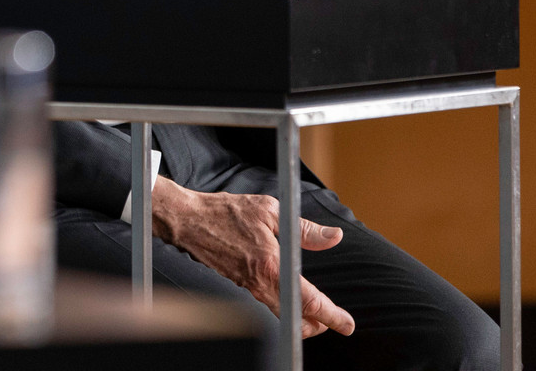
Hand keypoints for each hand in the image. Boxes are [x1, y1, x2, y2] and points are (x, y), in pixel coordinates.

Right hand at [152, 179, 354, 337]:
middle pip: (296, 319)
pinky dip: (285, 306)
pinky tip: (290, 294)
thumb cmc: (227, 212)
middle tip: (334, 320)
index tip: (346, 324)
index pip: (309, 300)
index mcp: (272, 265)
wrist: (189, 220)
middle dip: (318, 324)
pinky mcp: (240, 285)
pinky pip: (268, 304)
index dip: (332, 316)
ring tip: (318, 312)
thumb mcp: (271, 211)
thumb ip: (305, 229)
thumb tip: (333, 237)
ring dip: (302, 316)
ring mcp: (249, 287)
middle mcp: (260, 283)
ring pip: (282, 314)